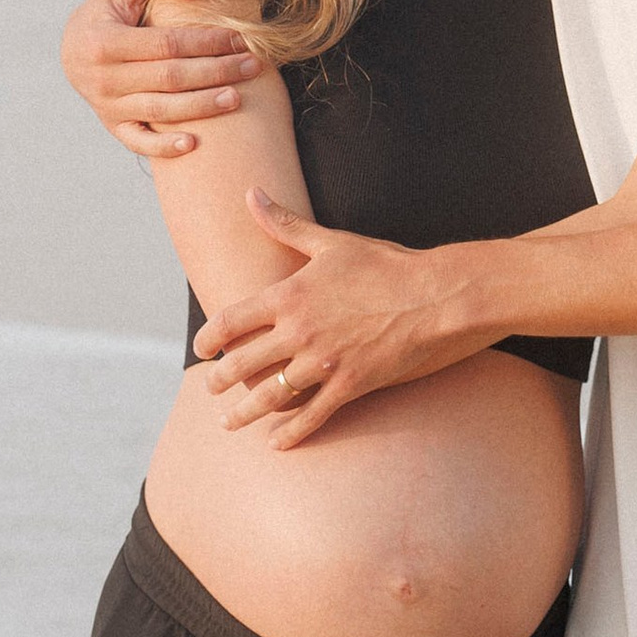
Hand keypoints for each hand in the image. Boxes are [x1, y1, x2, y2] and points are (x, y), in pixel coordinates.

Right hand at [60, 0, 260, 156]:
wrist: (72, 46)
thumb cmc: (106, 9)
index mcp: (104, 42)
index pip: (167, 44)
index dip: (206, 41)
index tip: (240, 38)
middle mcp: (103, 78)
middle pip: (170, 78)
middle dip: (215, 71)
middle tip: (252, 66)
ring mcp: (106, 105)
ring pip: (161, 110)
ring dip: (202, 106)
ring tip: (237, 97)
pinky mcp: (112, 125)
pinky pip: (138, 142)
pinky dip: (163, 147)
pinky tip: (193, 144)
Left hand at [195, 194, 480, 446]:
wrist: (436, 296)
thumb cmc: (386, 265)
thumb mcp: (332, 242)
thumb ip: (285, 224)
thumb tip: (251, 193)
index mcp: (290, 295)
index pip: (231, 320)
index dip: (208, 338)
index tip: (200, 349)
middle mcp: (300, 331)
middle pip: (243, 363)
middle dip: (220, 379)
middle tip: (211, 388)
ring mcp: (324, 361)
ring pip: (270, 395)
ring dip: (244, 412)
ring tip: (229, 421)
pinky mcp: (351, 385)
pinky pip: (312, 416)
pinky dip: (290, 433)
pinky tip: (276, 443)